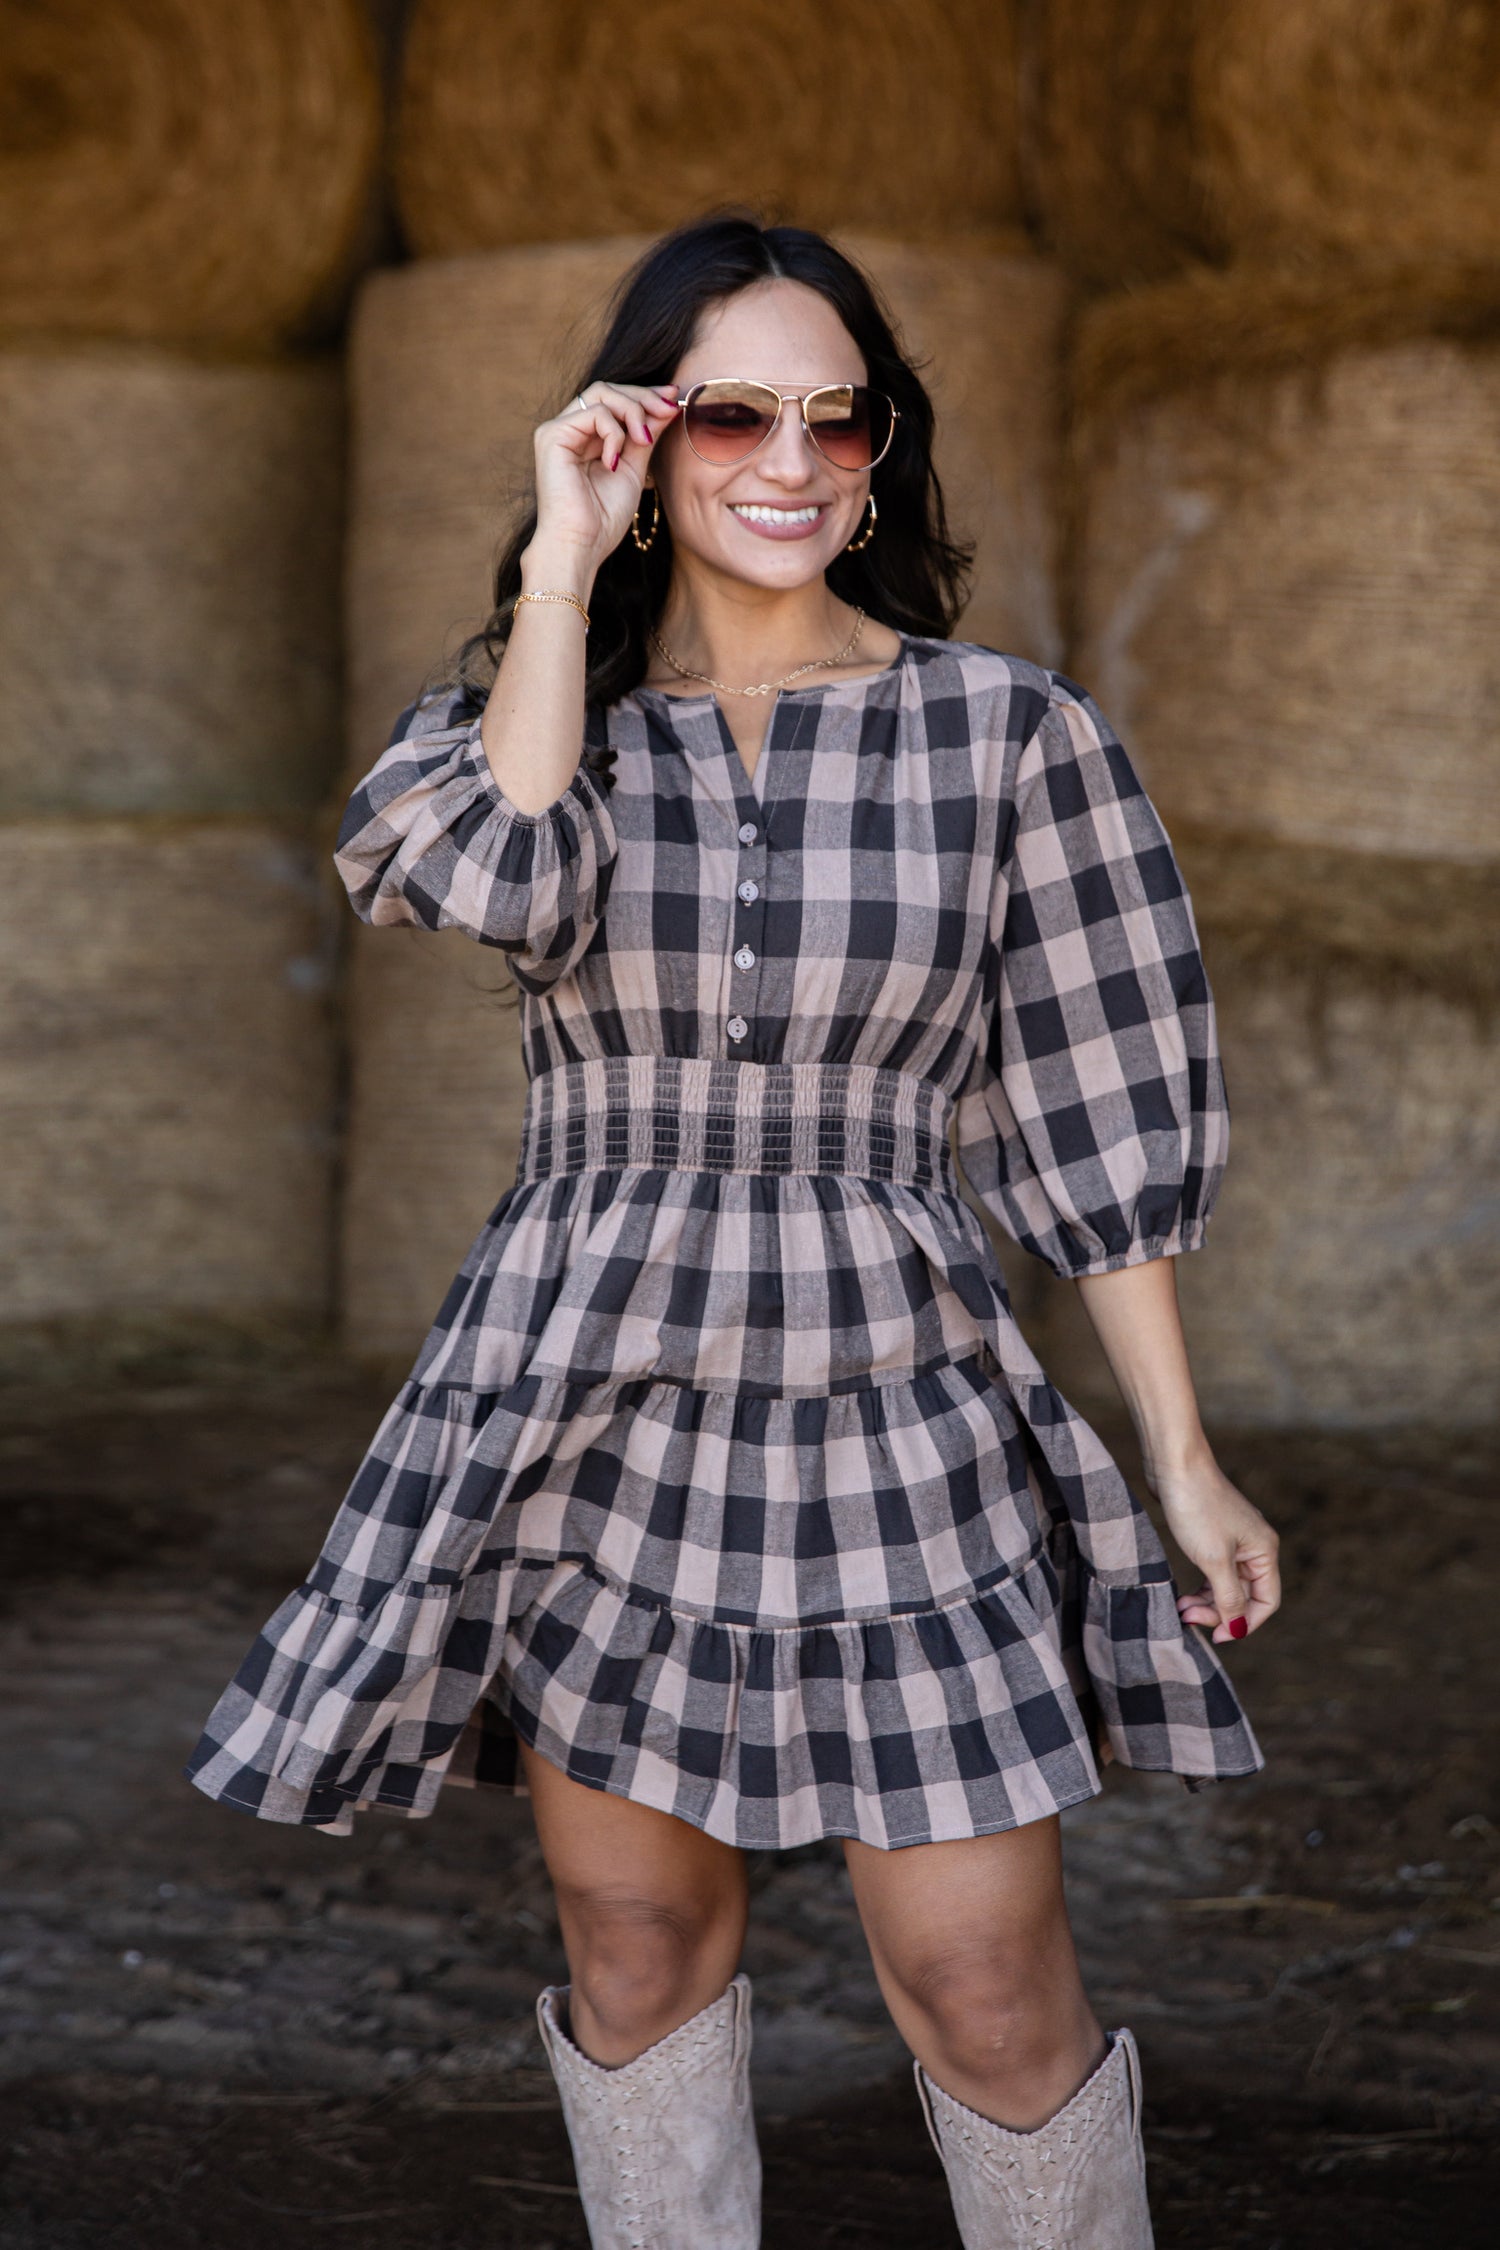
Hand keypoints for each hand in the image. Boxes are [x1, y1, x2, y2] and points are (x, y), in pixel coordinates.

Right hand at [528, 380, 679, 576]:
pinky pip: (593, 413)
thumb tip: (668, 404)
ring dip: (632, 412)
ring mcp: (558, 430)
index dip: (644, 395)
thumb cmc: (604, 518)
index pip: (614, 400)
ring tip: (643, 440)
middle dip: (642, 397)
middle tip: (667, 410)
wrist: (582, 545)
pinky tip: (614, 462)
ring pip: (601, 394)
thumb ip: (645, 436)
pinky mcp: (551, 436)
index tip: (672, 397)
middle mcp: (569, 429)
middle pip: (607, 390)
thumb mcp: (634, 469)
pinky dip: (613, 433)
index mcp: (585, 437)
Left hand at [1145, 1450, 1280, 1644]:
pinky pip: (1212, 1573)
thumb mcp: (1213, 1559)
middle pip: (1245, 1596)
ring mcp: (1233, 1541)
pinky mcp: (1211, 1536)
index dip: (1244, 1623)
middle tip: (1186, 1617)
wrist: (1173, 1464)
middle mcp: (1254, 1546)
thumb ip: (1229, 1597)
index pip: (1267, 1601)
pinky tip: (1182, 1596)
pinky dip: (1199, 1587)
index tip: (1216, 1636)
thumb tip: (1239, 1628)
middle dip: (1217, 1612)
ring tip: (1180, 1607)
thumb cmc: (1196, 1507)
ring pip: (1226, 1586)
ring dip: (1206, 1602)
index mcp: (1264, 1551)